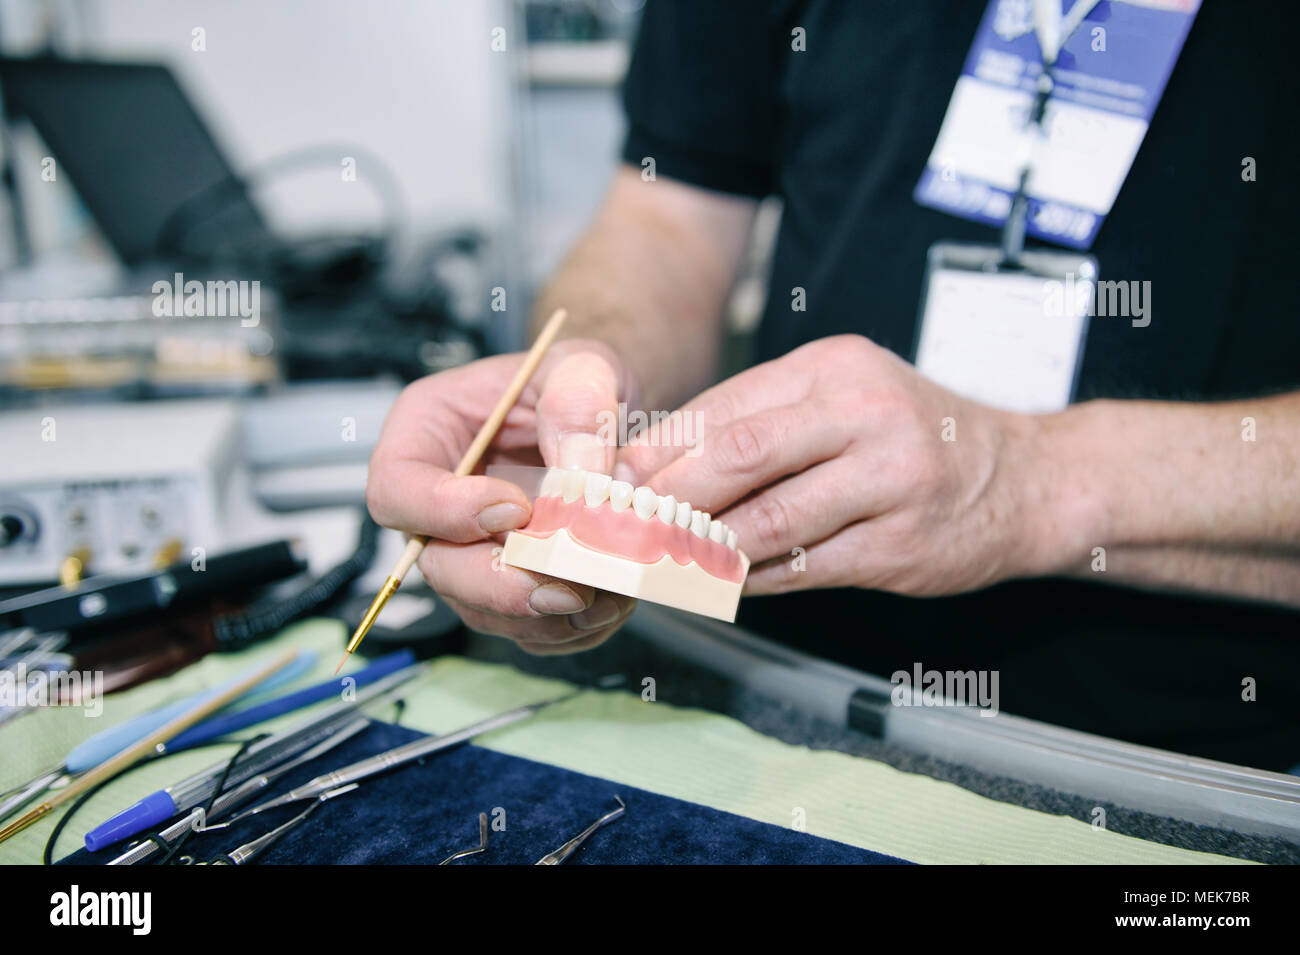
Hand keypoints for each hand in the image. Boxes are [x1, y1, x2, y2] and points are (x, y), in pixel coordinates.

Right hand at [366, 338, 638, 652]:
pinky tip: (611, 605)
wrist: (611, 413)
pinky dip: (569, 629)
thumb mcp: (582, 368)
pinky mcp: (512, 584)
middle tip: (565, 587)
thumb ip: (576, 406)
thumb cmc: (578, 381)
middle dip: (501, 586)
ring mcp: (472, 550)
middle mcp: (437, 503)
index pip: (397, 490)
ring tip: (606, 597)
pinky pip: (526, 627)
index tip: (514, 509)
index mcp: (426, 434)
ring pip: (483, 608)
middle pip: (438, 565)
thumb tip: (581, 477)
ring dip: (543, 617)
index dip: (445, 512)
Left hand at [617, 335, 1064, 596]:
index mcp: (834, 368)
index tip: (610, 484)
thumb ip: (760, 421)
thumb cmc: (909, 436)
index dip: (658, 451)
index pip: (724, 406)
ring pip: (769, 521)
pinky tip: (720, 584)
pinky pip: (807, 568)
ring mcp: (890, 479)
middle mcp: (865, 413)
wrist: (1024, 478)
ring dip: (703, 550)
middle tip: (620, 528)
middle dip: (668, 497)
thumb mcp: (841, 398)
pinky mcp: (903, 544)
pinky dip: (754, 580)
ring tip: (657, 563)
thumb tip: (658, 462)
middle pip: (739, 454)